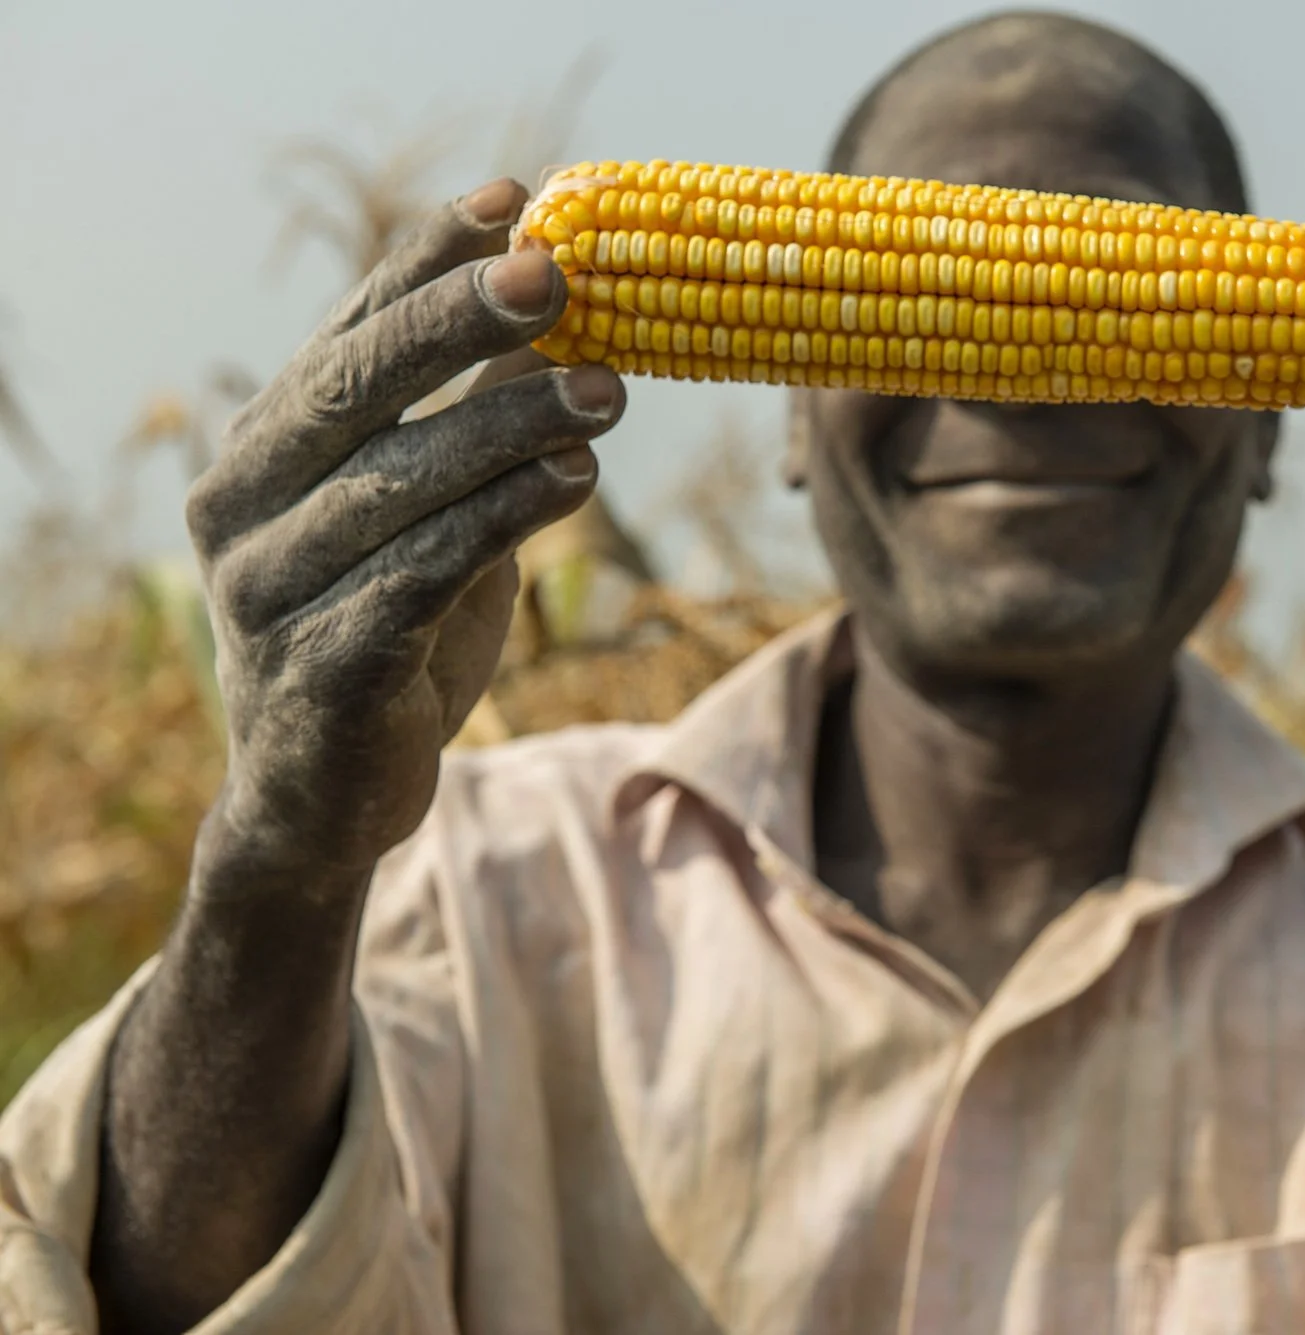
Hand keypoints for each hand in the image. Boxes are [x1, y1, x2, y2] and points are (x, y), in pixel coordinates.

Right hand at [183, 178, 623, 880]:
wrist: (325, 797)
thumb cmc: (384, 627)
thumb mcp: (425, 511)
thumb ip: (464, 420)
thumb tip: (562, 311)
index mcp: (263, 449)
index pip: (347, 330)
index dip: (424, 261)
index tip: (513, 200)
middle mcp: (240, 507)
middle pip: (352, 391)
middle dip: (455, 322)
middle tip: (555, 274)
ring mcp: (266, 594)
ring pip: (393, 487)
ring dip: (506, 430)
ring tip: (606, 392)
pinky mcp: (317, 675)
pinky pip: (413, 581)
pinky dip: (496, 525)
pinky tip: (573, 483)